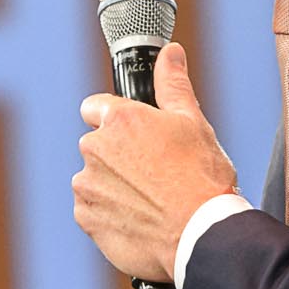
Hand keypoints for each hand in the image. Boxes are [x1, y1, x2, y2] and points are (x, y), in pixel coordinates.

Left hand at [75, 42, 236, 281]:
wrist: (201, 235)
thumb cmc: (202, 179)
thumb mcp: (193, 123)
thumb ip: (173, 84)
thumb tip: (170, 53)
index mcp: (119, 120)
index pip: (95, 107)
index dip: (115, 118)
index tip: (133, 134)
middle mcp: (95, 148)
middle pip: (98, 146)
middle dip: (119, 156)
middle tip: (154, 172)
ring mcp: (86, 185)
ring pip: (95, 179)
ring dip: (114, 186)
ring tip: (150, 200)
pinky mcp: (85, 218)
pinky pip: (92, 210)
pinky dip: (110, 214)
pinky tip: (139, 219)